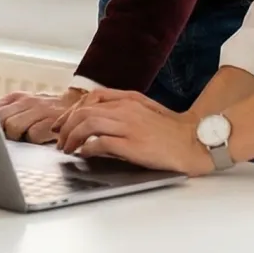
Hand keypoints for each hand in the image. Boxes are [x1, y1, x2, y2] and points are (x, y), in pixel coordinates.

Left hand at [0, 87, 86, 144]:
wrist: (76, 104)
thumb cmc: (45, 111)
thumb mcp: (23, 105)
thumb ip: (5, 112)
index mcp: (16, 98)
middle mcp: (26, 101)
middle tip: (8, 138)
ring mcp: (39, 111)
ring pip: (13, 127)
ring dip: (17, 136)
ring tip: (25, 138)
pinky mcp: (51, 123)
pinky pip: (33, 135)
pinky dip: (33, 140)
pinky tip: (39, 139)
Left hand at [55, 88, 214, 176]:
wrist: (193, 142)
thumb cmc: (171, 130)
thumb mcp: (145, 110)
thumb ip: (121, 109)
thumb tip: (96, 119)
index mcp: (129, 99)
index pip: (91, 98)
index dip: (72, 111)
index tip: (62, 124)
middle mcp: (126, 109)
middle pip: (84, 110)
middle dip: (66, 125)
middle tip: (60, 140)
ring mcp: (129, 126)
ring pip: (88, 123)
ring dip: (72, 136)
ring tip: (67, 148)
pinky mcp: (132, 145)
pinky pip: (101, 142)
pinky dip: (88, 147)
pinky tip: (84, 153)